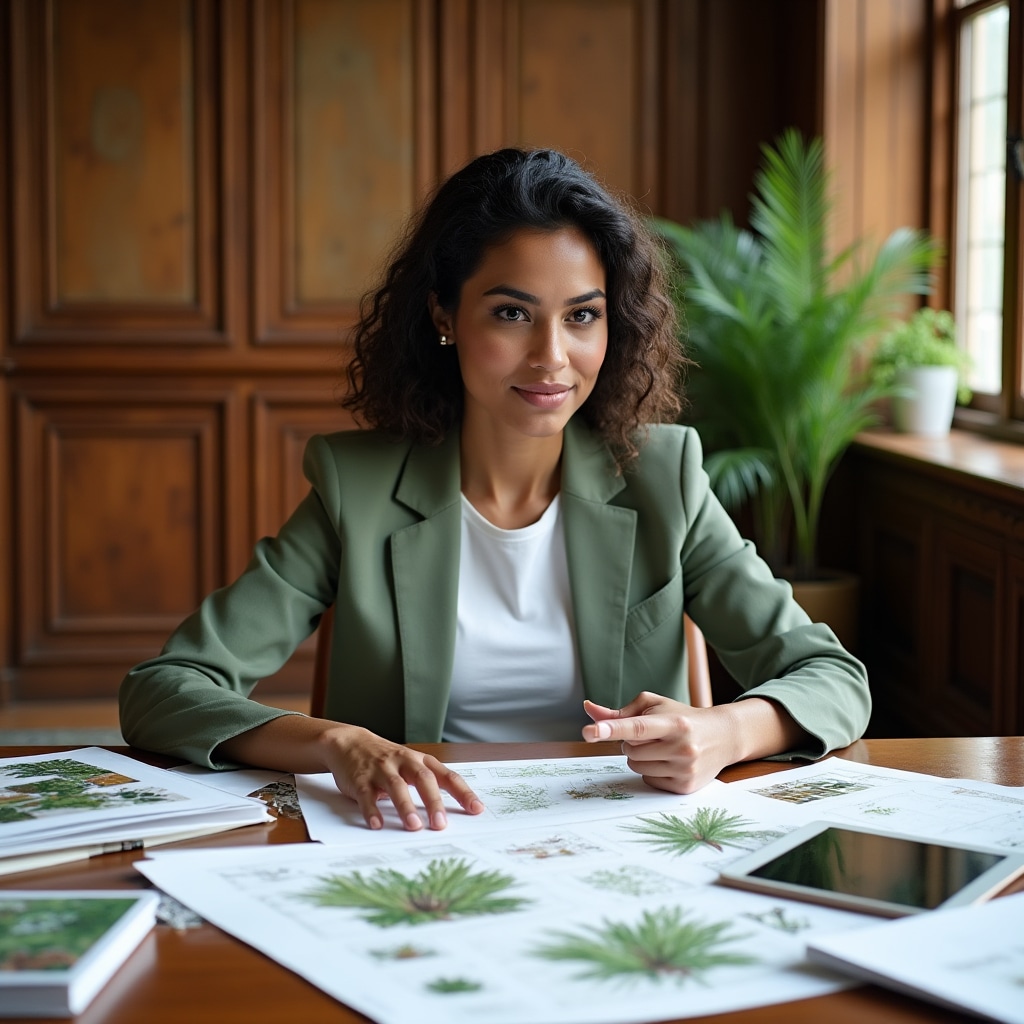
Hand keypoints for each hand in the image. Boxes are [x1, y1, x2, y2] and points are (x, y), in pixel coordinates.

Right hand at [316, 723, 484, 831]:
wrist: (349, 743)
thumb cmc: (386, 759)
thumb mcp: (410, 765)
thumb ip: (428, 784)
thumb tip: (449, 812)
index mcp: (420, 761)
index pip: (447, 776)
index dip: (463, 792)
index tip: (476, 809)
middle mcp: (403, 762)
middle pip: (423, 779)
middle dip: (433, 802)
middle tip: (441, 824)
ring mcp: (382, 769)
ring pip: (396, 786)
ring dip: (406, 806)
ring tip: (414, 826)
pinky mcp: (361, 779)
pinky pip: (367, 795)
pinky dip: (372, 810)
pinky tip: (377, 823)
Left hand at [581, 693, 737, 794]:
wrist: (722, 736)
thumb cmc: (681, 717)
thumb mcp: (654, 706)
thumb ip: (619, 712)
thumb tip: (588, 709)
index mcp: (674, 722)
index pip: (637, 726)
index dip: (611, 728)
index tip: (590, 731)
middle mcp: (682, 747)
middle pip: (630, 750)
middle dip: (633, 742)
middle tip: (654, 736)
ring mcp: (685, 769)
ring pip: (636, 766)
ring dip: (640, 757)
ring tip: (663, 747)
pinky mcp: (685, 787)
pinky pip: (648, 780)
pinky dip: (651, 771)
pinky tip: (669, 762)